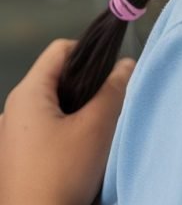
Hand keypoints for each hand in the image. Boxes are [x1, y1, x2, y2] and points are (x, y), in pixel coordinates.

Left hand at [0, 38, 134, 204]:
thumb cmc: (62, 175)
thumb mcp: (96, 129)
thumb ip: (114, 89)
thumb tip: (126, 63)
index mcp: (27, 92)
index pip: (61, 49)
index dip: (90, 54)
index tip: (111, 76)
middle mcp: (12, 108)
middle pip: (56, 78)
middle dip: (86, 87)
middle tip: (108, 105)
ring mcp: (9, 135)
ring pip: (51, 105)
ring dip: (76, 111)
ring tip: (95, 130)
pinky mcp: (13, 158)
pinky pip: (42, 128)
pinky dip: (62, 131)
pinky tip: (77, 152)